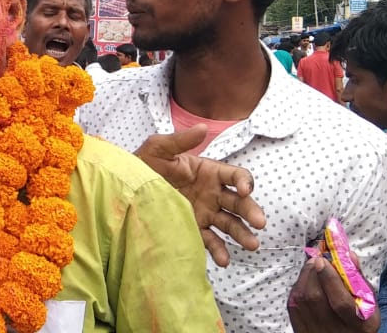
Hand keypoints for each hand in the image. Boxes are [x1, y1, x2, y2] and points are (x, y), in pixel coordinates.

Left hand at [135, 125, 267, 266]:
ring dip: (242, 234)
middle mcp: (212, 194)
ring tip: (252, 245)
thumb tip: (203, 127)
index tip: (244, 190)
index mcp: (210, 172)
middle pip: (238, 203)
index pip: (235, 176)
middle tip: (260, 223)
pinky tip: (224, 260)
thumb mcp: (159, 148)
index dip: (244, 182)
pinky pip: (210, 241)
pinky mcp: (194, 229)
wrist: (126, 188)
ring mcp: (205, 213)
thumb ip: (181, 140)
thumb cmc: (144, 164)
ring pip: (230, 224)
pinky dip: (218, 250)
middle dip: (251, 212)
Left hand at [288, 254, 379, 332]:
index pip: (340, 301)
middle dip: (313, 273)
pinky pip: (293, 305)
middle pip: (315, 297)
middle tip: (317, 260)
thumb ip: (358, 279)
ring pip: (301, 299)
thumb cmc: (358, 319)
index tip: (323, 260)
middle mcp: (334, 329)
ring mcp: (315, 330)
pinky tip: (306, 282)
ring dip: (304, 277)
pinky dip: (297, 288)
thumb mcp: (368, 304)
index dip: (330, 279)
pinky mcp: (300, 328)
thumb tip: (349, 255)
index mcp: (357, 323)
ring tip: (313, 268)